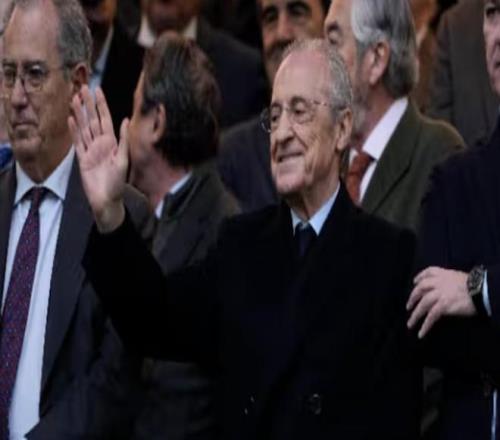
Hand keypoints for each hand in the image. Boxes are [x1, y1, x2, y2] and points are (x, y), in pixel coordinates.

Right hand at [69, 86, 127, 231]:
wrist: (106, 200)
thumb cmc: (118, 183)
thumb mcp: (123, 160)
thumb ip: (123, 140)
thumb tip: (125, 120)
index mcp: (112, 143)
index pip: (106, 119)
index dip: (101, 105)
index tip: (98, 90)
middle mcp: (101, 145)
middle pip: (92, 120)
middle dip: (88, 104)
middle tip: (83, 87)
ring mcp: (90, 151)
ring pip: (83, 128)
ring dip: (79, 113)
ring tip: (74, 98)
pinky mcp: (82, 159)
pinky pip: (77, 142)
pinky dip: (74, 130)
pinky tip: (71, 118)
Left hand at [407, 267, 474, 337]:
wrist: (481, 290)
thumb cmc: (474, 284)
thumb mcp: (459, 277)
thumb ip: (448, 281)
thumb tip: (442, 289)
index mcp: (443, 274)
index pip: (428, 273)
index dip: (420, 277)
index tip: (415, 282)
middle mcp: (438, 282)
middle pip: (420, 289)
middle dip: (412, 298)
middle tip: (408, 307)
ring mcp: (439, 294)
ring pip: (423, 304)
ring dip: (415, 315)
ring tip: (410, 324)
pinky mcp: (443, 305)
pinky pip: (431, 316)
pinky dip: (425, 325)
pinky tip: (421, 333)